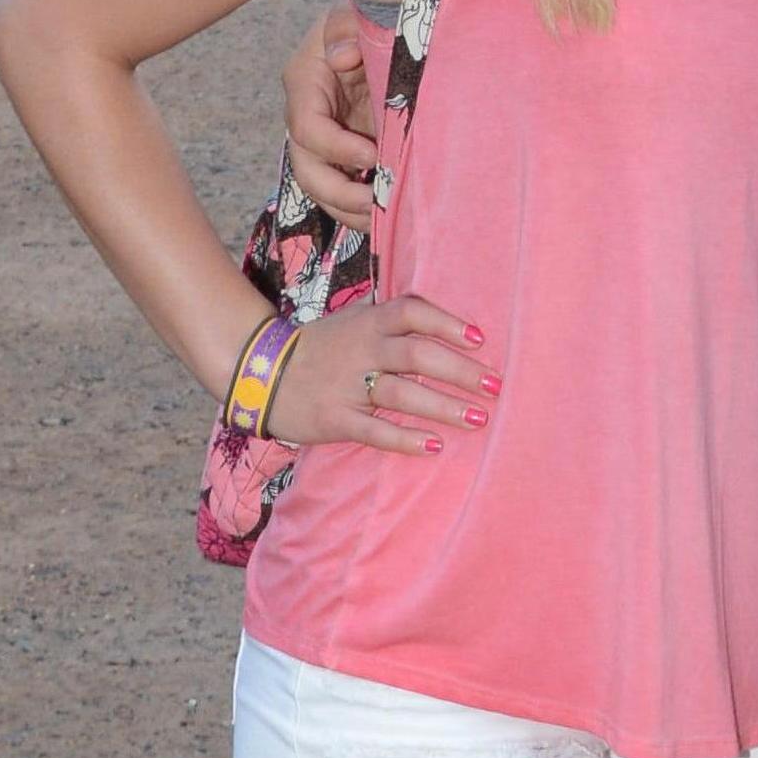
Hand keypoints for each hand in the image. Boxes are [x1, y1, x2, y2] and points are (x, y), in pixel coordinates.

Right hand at [262, 291, 497, 456]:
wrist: (263, 372)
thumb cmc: (323, 347)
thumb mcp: (354, 321)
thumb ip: (393, 321)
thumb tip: (447, 324)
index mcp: (369, 321)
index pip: (413, 311)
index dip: (447, 323)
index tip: (479, 338)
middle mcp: (362, 349)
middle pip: (417, 354)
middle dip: (460, 371)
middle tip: (494, 386)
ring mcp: (348, 385)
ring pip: (402, 393)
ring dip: (443, 406)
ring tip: (478, 419)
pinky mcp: (336, 419)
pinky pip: (376, 430)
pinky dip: (406, 439)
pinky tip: (434, 446)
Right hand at [280, 6, 383, 226]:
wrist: (381, 32)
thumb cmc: (367, 21)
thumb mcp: (354, 15)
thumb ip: (345, 28)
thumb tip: (342, 57)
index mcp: (304, 83)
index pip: (306, 128)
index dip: (336, 148)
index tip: (374, 154)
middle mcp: (307, 118)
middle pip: (307, 170)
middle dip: (339, 193)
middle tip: (376, 202)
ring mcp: (324, 141)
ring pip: (323, 188)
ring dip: (350, 210)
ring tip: (383, 221)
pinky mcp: (344, 155)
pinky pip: (343, 190)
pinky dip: (361, 209)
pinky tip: (388, 219)